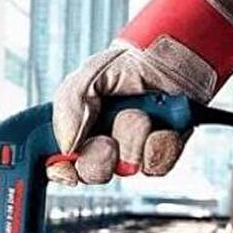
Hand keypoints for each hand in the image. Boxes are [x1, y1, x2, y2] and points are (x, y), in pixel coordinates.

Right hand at [49, 0, 232, 185]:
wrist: (173, 58)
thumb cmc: (130, 65)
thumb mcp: (89, 75)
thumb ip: (69, 105)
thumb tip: (67, 146)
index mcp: (77, 130)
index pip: (59, 163)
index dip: (60, 171)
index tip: (66, 168)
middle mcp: (103, 145)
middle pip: (90, 173)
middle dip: (98, 156)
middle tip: (106, 139)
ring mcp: (132, 153)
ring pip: (126, 169)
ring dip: (133, 137)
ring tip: (140, 112)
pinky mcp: (161, 155)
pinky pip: (156, 166)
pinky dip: (159, 143)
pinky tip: (161, 125)